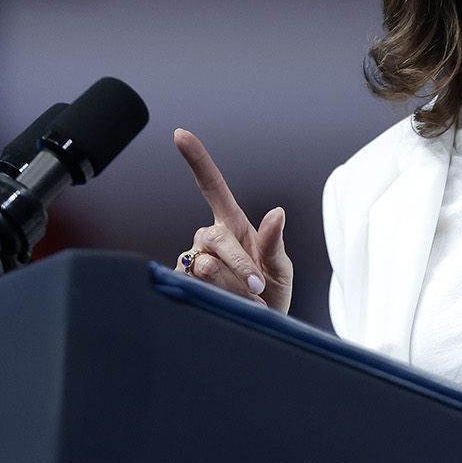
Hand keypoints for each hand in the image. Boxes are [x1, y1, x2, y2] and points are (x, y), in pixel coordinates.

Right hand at [173, 128, 292, 313]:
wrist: (258, 327)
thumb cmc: (271, 295)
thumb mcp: (281, 269)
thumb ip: (275, 243)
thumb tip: (277, 212)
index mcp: (234, 225)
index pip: (212, 187)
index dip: (197, 160)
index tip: (180, 134)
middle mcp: (209, 238)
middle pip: (215, 238)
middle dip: (240, 264)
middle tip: (258, 287)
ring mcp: (194, 260)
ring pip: (205, 265)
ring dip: (232, 285)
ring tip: (246, 299)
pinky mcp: (184, 283)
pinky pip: (195, 285)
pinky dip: (220, 298)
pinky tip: (227, 304)